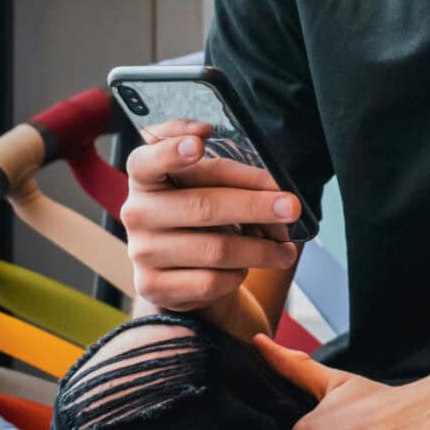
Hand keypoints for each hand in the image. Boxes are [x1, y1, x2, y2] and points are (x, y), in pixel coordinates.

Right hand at [121, 119, 300, 311]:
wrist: (179, 273)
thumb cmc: (201, 218)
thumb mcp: (210, 188)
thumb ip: (233, 177)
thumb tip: (273, 184)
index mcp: (146, 177)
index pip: (148, 159)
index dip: (173, 150)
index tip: (200, 143)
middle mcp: (137, 212)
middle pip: (204, 206)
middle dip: (255, 206)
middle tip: (291, 208)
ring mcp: (142, 251)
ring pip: (216, 249)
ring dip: (261, 250)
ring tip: (285, 251)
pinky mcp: (154, 286)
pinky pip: (211, 281)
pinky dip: (238, 276)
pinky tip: (243, 269)